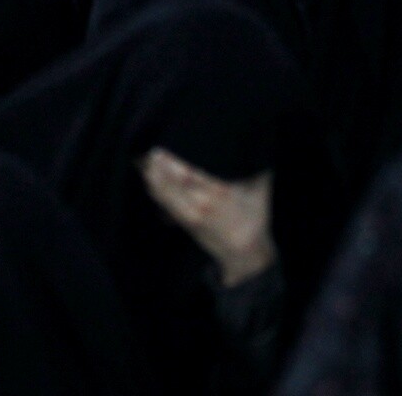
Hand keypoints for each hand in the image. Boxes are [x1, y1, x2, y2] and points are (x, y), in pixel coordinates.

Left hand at [141, 147, 276, 286]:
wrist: (245, 253)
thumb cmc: (254, 219)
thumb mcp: (259, 192)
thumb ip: (256, 170)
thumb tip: (257, 147)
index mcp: (219, 193)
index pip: (190, 176)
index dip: (172, 164)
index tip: (160, 151)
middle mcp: (202, 204)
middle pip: (172, 184)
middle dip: (157, 168)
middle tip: (147, 151)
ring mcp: (191, 215)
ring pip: (166, 195)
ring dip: (152, 178)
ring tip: (142, 162)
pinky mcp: (185, 223)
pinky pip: (166, 205)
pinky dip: (156, 191)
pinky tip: (148, 180)